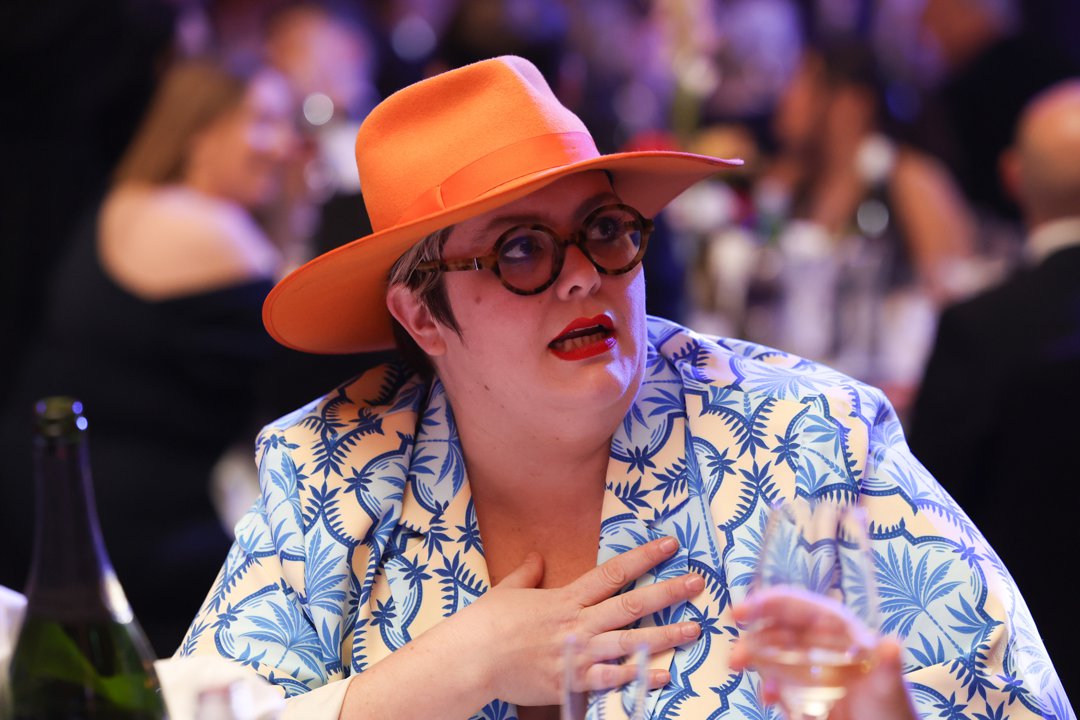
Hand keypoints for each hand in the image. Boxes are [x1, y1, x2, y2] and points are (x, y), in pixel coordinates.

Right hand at [461, 536, 703, 707]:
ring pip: (630, 642)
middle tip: (697, 583)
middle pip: (632, 604)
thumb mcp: (507, 589)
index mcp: (566, 598)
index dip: (644, 557)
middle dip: (668, 592)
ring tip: (694, 630)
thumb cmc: (485, 623)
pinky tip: (664, 675)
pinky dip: (639, 678)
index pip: (613, 572)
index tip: (670, 545)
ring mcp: (578, 653)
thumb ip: (528, 573)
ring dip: (665, 636)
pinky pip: (612, 680)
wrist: (470, 659)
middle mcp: (578, 623)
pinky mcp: (572, 682)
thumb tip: (537, 556)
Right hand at [731, 588, 916, 719]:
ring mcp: (810, 671)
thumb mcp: (890, 690)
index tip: (741, 612)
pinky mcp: (804, 695)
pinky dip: (768, 687)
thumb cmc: (894, 714)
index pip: (799, 607)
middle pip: (779, 628)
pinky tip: (769, 696)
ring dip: (753, 657)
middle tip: (736, 654)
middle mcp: (822, 646)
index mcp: (841, 633)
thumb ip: (888, 667)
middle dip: (753, 635)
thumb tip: (891, 644)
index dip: (768, 603)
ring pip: (773, 654)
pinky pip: (778, 685)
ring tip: (738, 667)